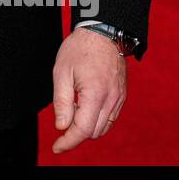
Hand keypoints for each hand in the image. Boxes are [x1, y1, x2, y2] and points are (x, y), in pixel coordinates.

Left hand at [51, 28, 126, 153]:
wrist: (102, 32)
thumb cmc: (79, 49)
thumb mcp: (61, 72)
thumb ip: (61, 102)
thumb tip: (61, 127)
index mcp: (95, 94)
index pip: (82, 130)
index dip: (68, 142)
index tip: (56, 147)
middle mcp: (111, 99)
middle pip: (93, 132)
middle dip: (75, 134)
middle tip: (61, 124)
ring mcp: (119, 98)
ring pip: (103, 128)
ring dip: (87, 128)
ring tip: (72, 111)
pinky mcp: (121, 96)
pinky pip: (110, 118)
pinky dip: (97, 120)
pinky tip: (84, 107)